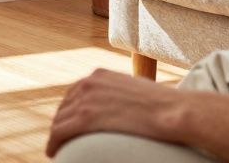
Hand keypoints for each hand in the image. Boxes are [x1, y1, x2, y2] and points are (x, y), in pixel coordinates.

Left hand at [47, 69, 187, 156]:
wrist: (175, 111)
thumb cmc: (165, 106)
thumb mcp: (137, 90)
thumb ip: (122, 94)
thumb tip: (123, 107)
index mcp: (99, 75)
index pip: (74, 94)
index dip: (69, 112)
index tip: (69, 124)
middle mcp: (89, 83)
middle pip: (64, 107)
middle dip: (62, 124)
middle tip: (62, 140)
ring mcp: (86, 99)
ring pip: (59, 121)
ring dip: (56, 136)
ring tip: (57, 149)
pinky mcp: (87, 117)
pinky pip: (59, 132)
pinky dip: (53, 143)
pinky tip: (53, 152)